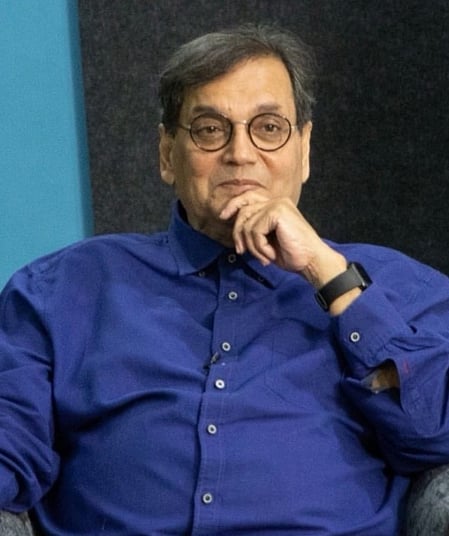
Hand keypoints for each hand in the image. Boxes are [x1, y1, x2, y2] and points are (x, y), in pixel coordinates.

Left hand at [219, 193, 346, 285]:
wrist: (312, 260)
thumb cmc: (292, 254)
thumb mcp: (268, 240)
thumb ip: (254, 230)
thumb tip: (236, 229)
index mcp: (276, 205)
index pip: (248, 197)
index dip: (233, 205)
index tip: (222, 217)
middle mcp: (276, 201)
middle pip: (243, 211)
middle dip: (238, 234)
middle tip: (241, 251)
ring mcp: (277, 205)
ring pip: (247, 225)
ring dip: (253, 247)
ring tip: (265, 256)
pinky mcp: (277, 212)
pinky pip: (255, 231)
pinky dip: (260, 247)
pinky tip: (271, 254)